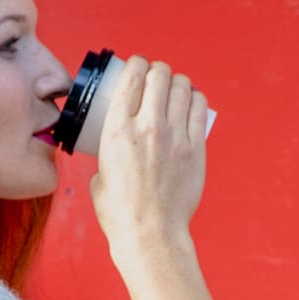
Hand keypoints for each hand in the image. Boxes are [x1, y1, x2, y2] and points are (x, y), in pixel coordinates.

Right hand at [88, 55, 209, 254]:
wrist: (150, 235)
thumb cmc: (121, 212)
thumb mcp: (98, 175)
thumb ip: (108, 152)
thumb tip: (115, 146)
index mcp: (118, 130)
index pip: (132, 76)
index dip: (135, 64)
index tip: (136, 67)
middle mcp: (148, 127)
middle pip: (160, 74)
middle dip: (157, 70)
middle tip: (155, 78)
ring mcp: (176, 136)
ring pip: (183, 87)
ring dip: (176, 83)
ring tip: (173, 91)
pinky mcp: (196, 149)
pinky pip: (200, 108)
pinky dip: (194, 99)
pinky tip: (189, 104)